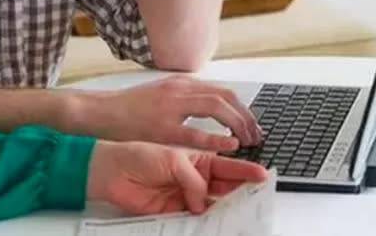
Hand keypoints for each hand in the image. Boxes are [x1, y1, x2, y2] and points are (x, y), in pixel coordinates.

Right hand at [85, 76, 261, 150]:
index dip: (243, 107)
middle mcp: (180, 89)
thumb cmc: (129, 107)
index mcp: (181, 83)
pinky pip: (196, 132)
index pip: (223, 90)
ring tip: (248, 140)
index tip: (251, 123)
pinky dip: (217, 138)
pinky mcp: (162, 126)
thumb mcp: (163, 94)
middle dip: (246, 116)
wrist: (102, 111)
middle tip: (256, 134)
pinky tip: (229, 144)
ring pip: (217, 107)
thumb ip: (186, 98)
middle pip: (226, 96)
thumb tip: (213, 107)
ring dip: (238, 124)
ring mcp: (171, 106)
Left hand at [86, 140, 267, 214]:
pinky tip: (213, 221)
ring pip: (213, 205)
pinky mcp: (175, 212)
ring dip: (226, 208)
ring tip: (240, 211)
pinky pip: (195, 219)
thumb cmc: (138, 154)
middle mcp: (195, 178)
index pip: (227, 166)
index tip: (262, 175)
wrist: (112, 171)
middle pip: (225, 187)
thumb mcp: (172, 160)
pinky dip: (205, 221)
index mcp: (198, 159)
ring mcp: (186, 195)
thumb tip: (203, 202)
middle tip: (256, 198)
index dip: (245, 171)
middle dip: (241, 192)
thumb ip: (192, 179)